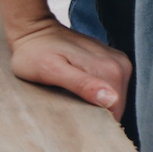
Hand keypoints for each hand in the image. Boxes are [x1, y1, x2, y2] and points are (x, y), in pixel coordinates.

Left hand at [8, 16, 131, 119]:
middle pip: (117, 104)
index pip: (116, 111)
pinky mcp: (111, 61)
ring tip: (73, 101)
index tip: (77, 122)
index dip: (99, 122)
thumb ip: (81, 84)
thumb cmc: (34, 52)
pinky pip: (110, 86)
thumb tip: (111, 99)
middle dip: (98, 114)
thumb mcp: (51, 70)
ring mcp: (117, 61)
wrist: (33, 28)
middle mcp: (120, 64)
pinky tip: (79, 93)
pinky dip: (97, 94)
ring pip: (114, 97)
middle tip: (71, 112)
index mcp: (110, 70)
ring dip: (98, 105)